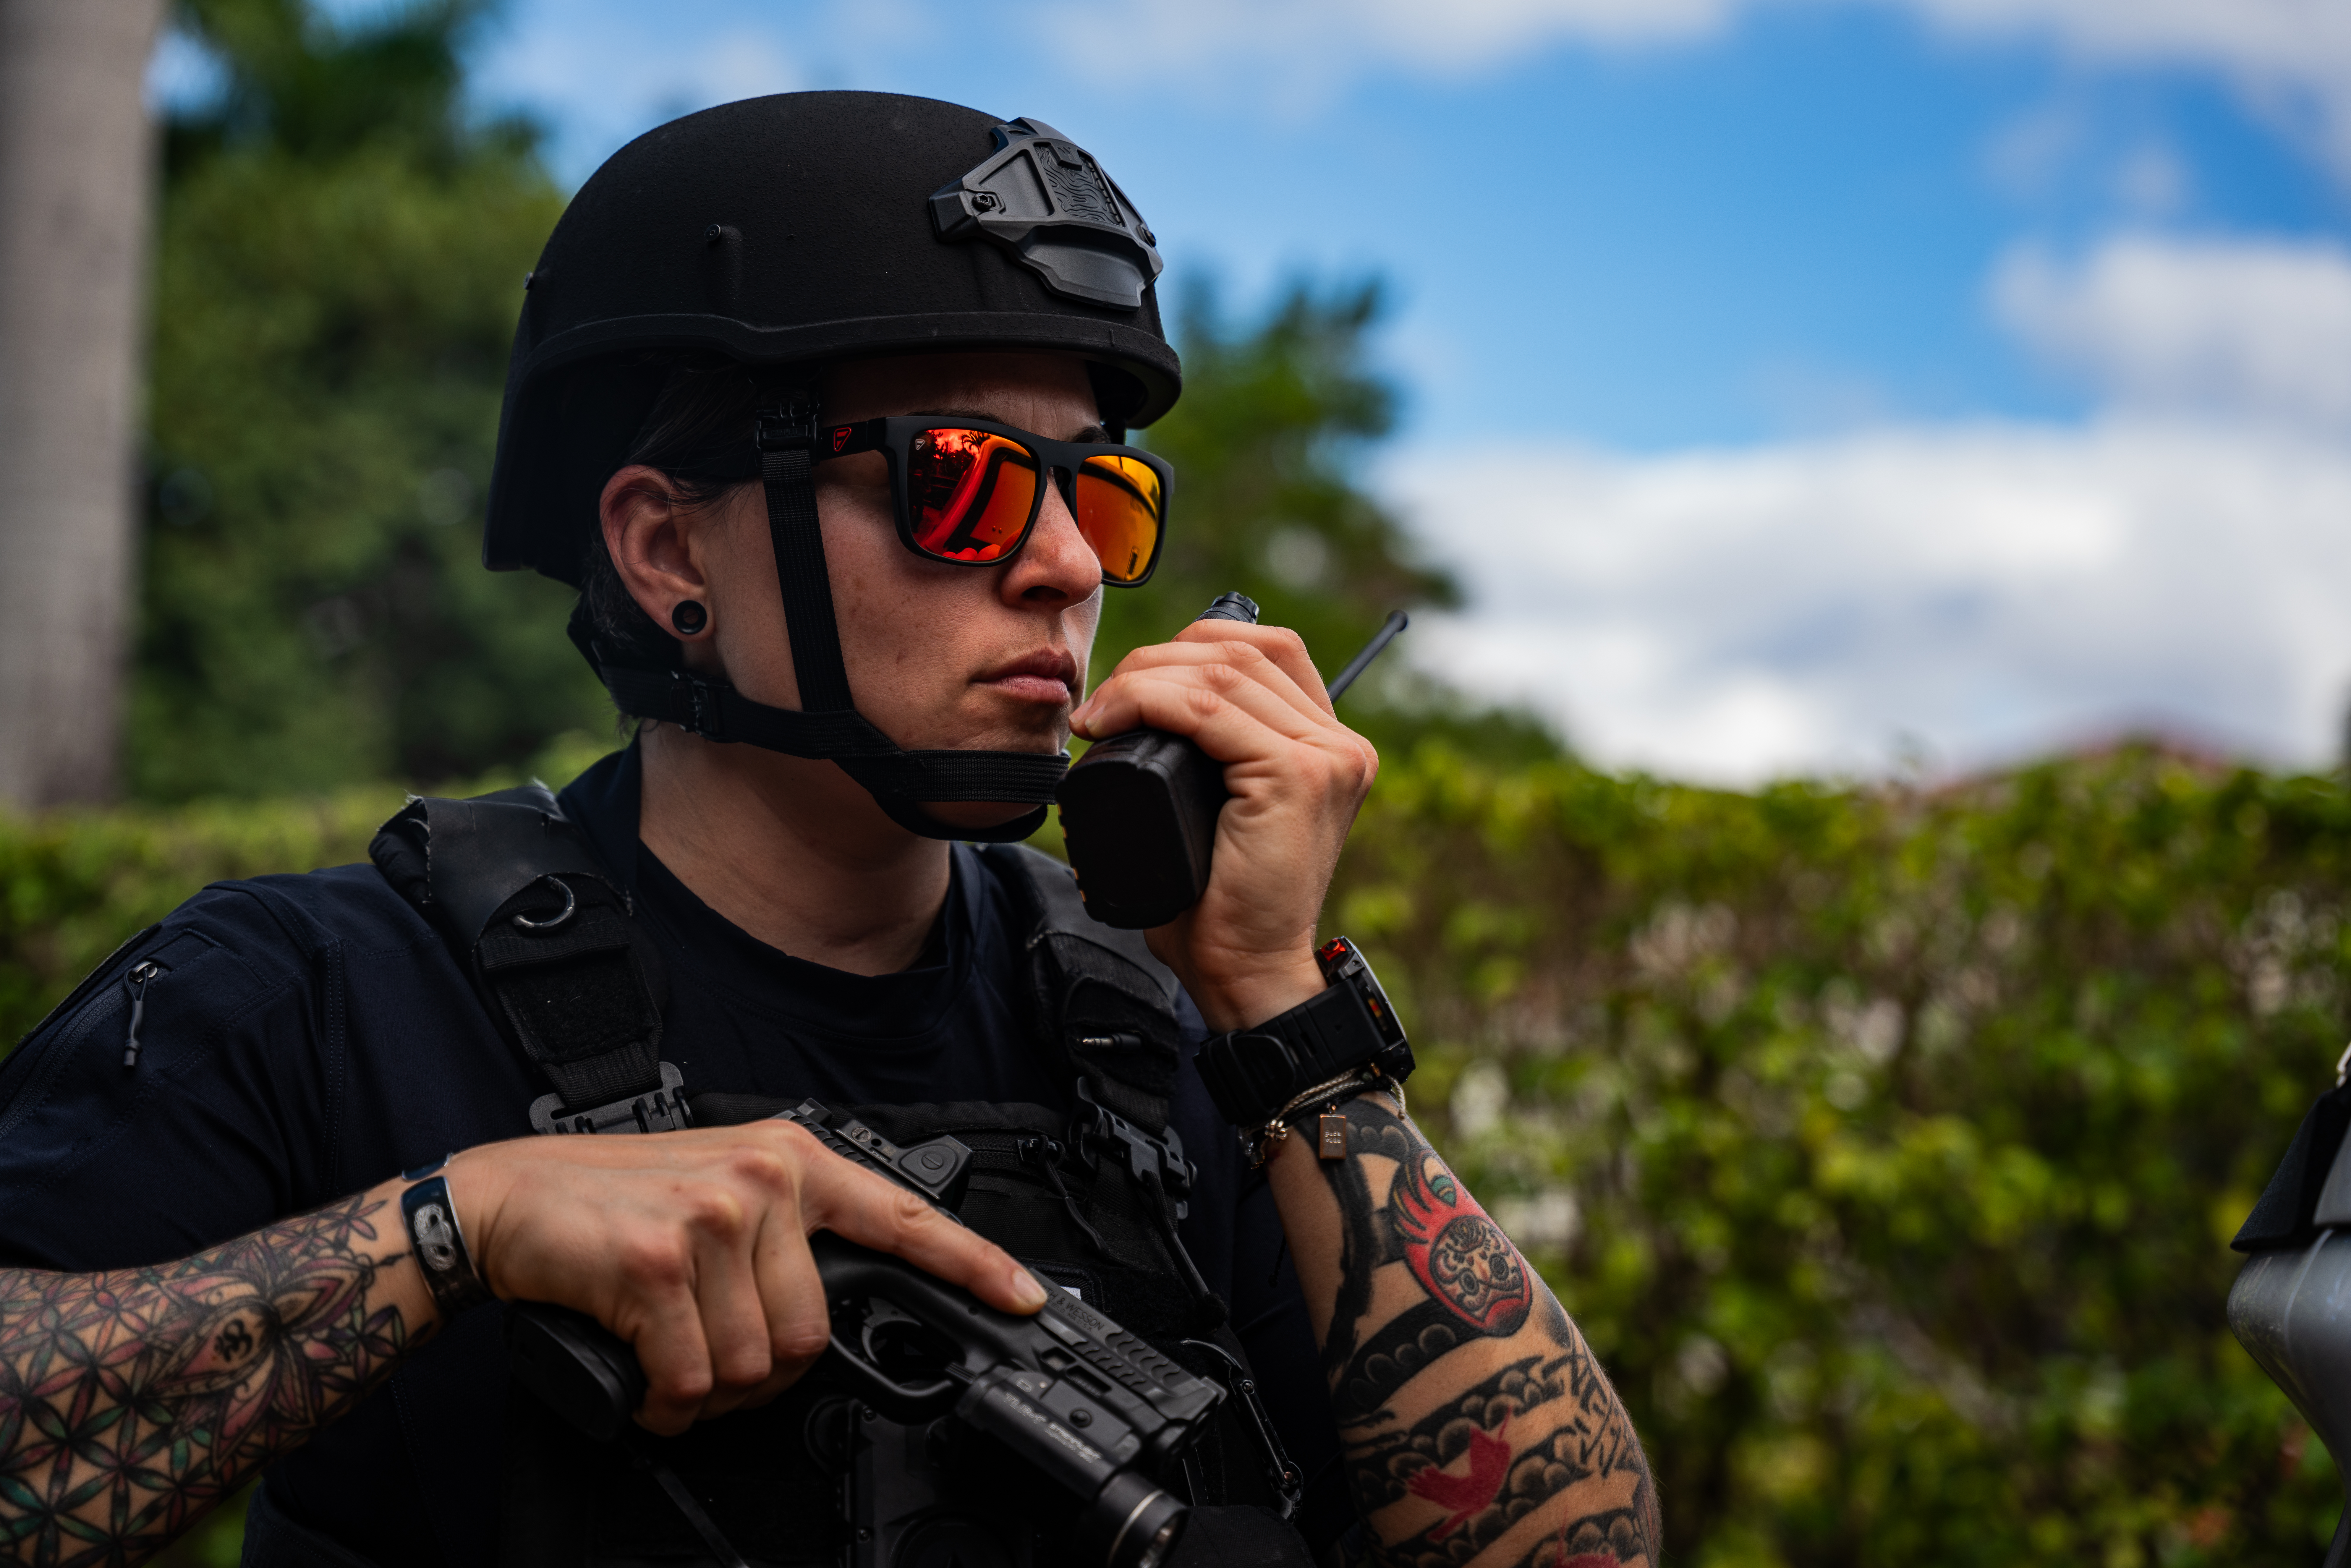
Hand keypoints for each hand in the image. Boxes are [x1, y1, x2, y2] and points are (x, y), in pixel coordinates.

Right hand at [445, 1124, 1047, 1434]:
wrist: (504, 1201)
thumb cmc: (612, 1206)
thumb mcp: (720, 1190)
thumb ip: (786, 1233)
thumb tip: (829, 1308)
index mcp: (789, 1159)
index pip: (904, 1215)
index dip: (973, 1264)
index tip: (1024, 1297)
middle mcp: (764, 1179)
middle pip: (813, 1334)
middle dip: (761, 1372)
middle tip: (707, 1351)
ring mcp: (715, 1217)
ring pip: (755, 1365)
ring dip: (707, 1389)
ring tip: (668, 1354)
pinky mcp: (661, 1263)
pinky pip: (694, 1379)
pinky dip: (665, 1400)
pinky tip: (639, 1370)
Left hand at [1070, 621, 1377, 1030]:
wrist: (1247, 973)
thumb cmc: (1220, 903)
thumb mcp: (1224, 810)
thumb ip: (1214, 757)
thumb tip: (1143, 702)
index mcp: (1330, 745)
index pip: (1267, 651)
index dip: (1195, 645)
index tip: (1137, 682)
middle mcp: (1340, 745)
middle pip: (1240, 652)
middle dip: (1158, 660)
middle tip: (1102, 702)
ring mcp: (1325, 757)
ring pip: (1220, 673)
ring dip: (1143, 679)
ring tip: (1098, 714)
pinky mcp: (1297, 776)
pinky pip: (1206, 711)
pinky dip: (1148, 702)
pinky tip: (1111, 721)